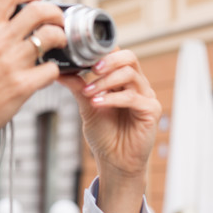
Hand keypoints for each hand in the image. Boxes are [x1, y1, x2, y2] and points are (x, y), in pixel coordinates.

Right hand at [0, 0, 66, 182]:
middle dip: (54, 12)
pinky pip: (51, 69)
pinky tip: (47, 72)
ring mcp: (12, 64)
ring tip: (58, 43)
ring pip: (51, 36)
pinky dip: (53, 69)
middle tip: (57, 20)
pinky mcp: (23, 86)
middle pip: (38, 11)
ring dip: (60, 38)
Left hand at [59, 49, 160, 212]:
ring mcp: (146, 96)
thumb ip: (78, 88)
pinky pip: (132, 98)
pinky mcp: (151, 111)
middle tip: (91, 69)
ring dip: (105, 81)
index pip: (118, 55)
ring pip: (129, 75)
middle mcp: (137, 85)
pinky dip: (112, 98)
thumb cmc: (104, 135)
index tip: (83, 56)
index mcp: (123, 80)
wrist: (114, 161)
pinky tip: (97, 103)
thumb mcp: (87, 106)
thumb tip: (60, 71)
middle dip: (108, 61)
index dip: (103, 51)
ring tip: (89, 93)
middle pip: (129, 58)